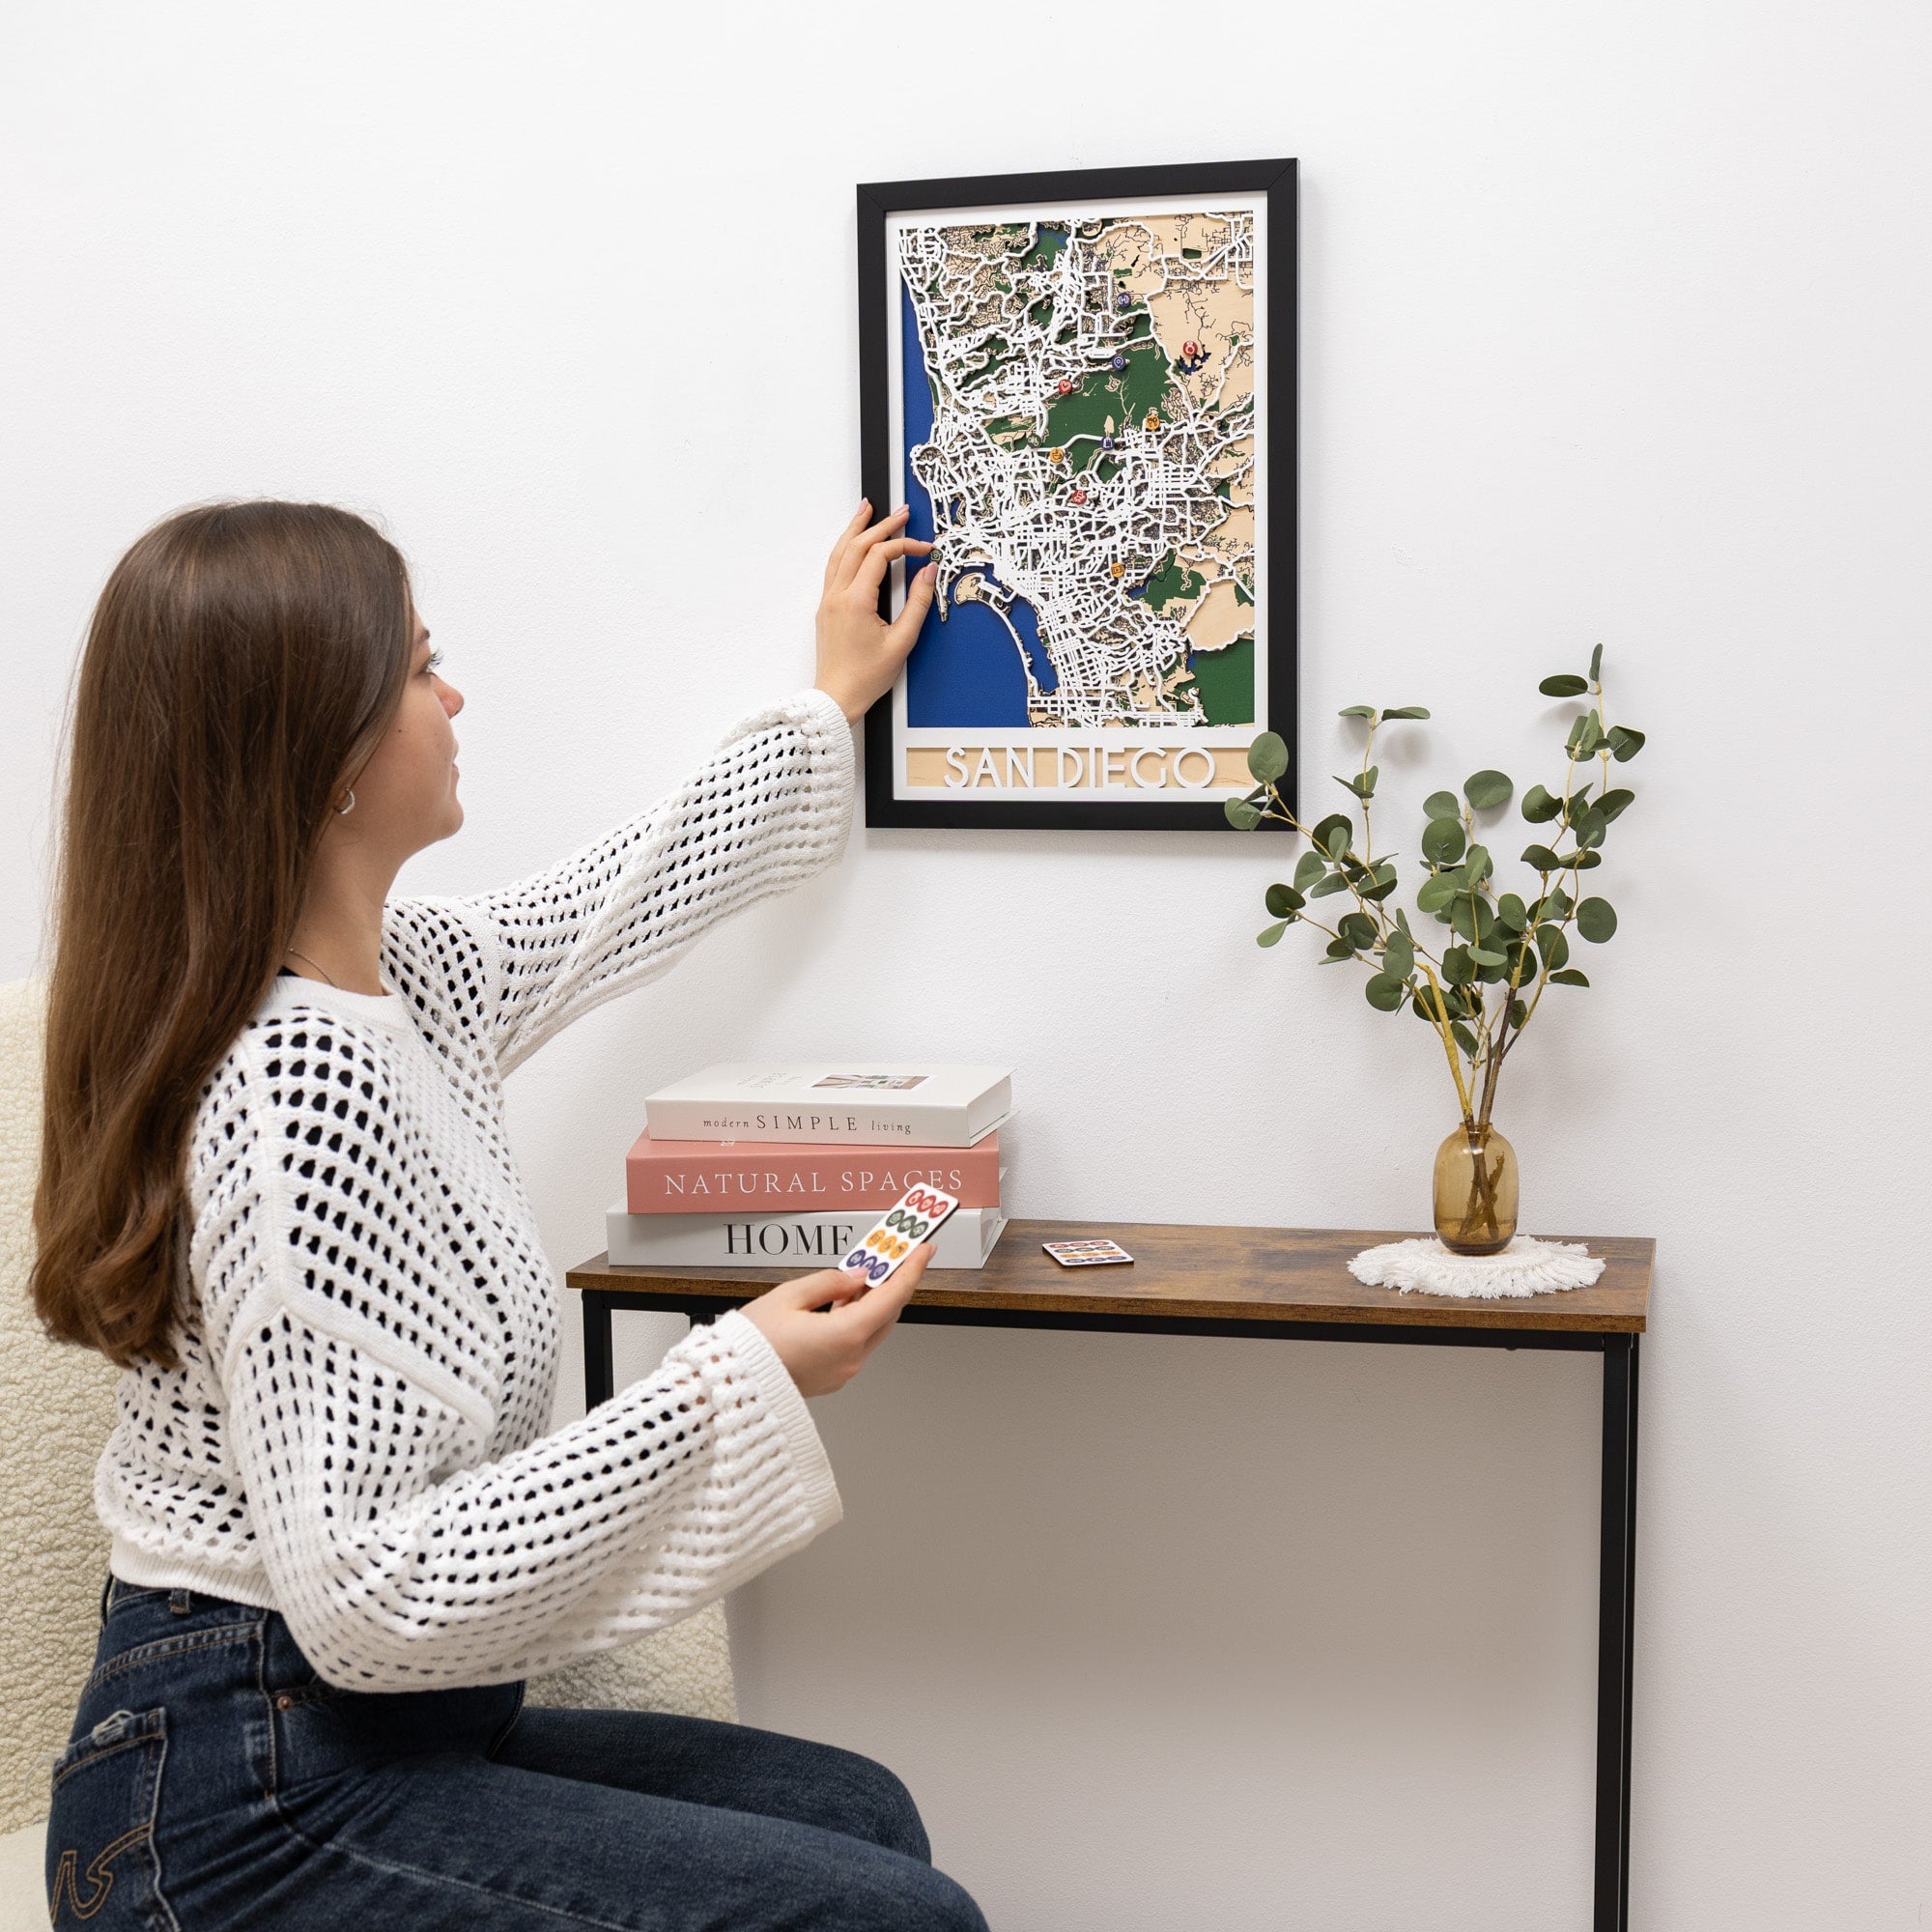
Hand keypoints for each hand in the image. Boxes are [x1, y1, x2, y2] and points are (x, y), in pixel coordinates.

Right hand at [739, 1245, 932, 1397]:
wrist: (728, 1384)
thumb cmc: (749, 1346)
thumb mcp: (788, 1296)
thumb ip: (829, 1282)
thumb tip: (856, 1277)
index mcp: (845, 1336)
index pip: (892, 1296)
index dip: (912, 1269)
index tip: (923, 1249)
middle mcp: (850, 1358)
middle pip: (886, 1314)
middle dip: (892, 1282)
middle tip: (893, 1256)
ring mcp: (843, 1371)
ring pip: (871, 1329)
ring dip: (872, 1301)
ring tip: (866, 1273)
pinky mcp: (832, 1377)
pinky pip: (854, 1343)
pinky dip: (856, 1320)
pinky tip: (845, 1300)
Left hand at [813, 501, 936, 722]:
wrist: (837, 698)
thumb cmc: (867, 677)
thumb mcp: (902, 642)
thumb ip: (918, 603)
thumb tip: (929, 572)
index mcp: (856, 601)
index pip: (880, 556)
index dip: (905, 546)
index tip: (926, 550)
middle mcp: (837, 595)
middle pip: (857, 546)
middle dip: (881, 525)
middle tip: (901, 511)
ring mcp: (828, 600)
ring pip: (839, 552)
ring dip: (855, 529)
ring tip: (867, 509)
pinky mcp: (827, 608)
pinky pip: (834, 567)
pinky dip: (845, 548)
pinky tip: (853, 541)